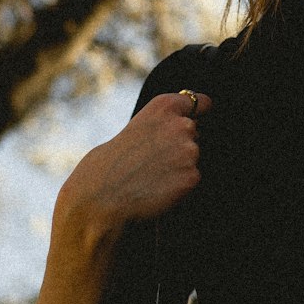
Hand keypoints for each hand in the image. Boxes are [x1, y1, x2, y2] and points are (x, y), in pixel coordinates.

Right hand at [34, 90, 211, 303]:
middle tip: (152, 164)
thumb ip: (156, 127)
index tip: (203, 112)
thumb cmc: (104, 170)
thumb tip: (185, 130)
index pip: (197, 102)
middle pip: (196, 135)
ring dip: (180, 169)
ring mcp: (190, 151)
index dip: (200, 109)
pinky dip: (179, 189)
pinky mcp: (193, 177)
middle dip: (181, 147)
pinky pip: (192, 182)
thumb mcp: (129, 133)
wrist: (99, 202)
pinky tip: (157, 192)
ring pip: (193, 160)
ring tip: (150, 180)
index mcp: (163, 107)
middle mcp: (181, 125)